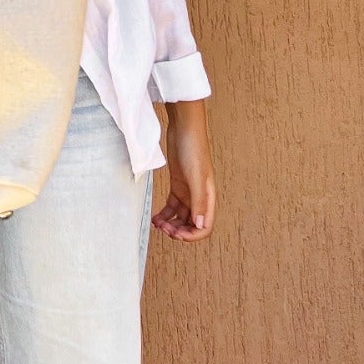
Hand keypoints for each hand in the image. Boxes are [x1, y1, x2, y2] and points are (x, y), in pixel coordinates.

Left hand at [151, 100, 216, 240]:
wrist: (183, 128)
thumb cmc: (194, 148)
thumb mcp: (196, 176)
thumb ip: (198, 201)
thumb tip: (199, 225)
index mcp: (208, 197)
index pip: (204, 226)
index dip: (192, 235)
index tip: (177, 235)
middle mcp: (199, 197)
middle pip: (191, 224)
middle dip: (179, 231)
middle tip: (165, 229)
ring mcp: (187, 191)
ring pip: (180, 217)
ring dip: (170, 224)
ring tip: (158, 224)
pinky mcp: (177, 185)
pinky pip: (171, 206)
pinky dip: (164, 214)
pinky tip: (156, 217)